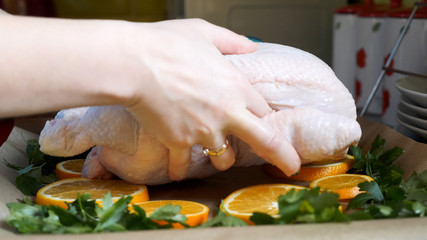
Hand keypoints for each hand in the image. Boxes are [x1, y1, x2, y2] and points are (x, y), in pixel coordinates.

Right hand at [125, 19, 300, 179]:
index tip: (268, 125)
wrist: (134, 63)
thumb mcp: (205, 32)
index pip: (264, 111)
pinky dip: (180, 169)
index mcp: (237, 88)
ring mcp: (204, 132)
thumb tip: (252, 46)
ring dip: (221, 159)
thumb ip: (232, 41)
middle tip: (289, 167)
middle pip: (264, 141)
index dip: (265, 118)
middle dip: (281, 156)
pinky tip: (176, 169)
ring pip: (224, 159)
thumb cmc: (167, 44)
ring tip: (212, 154)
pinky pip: (184, 165)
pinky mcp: (178, 143)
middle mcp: (226, 114)